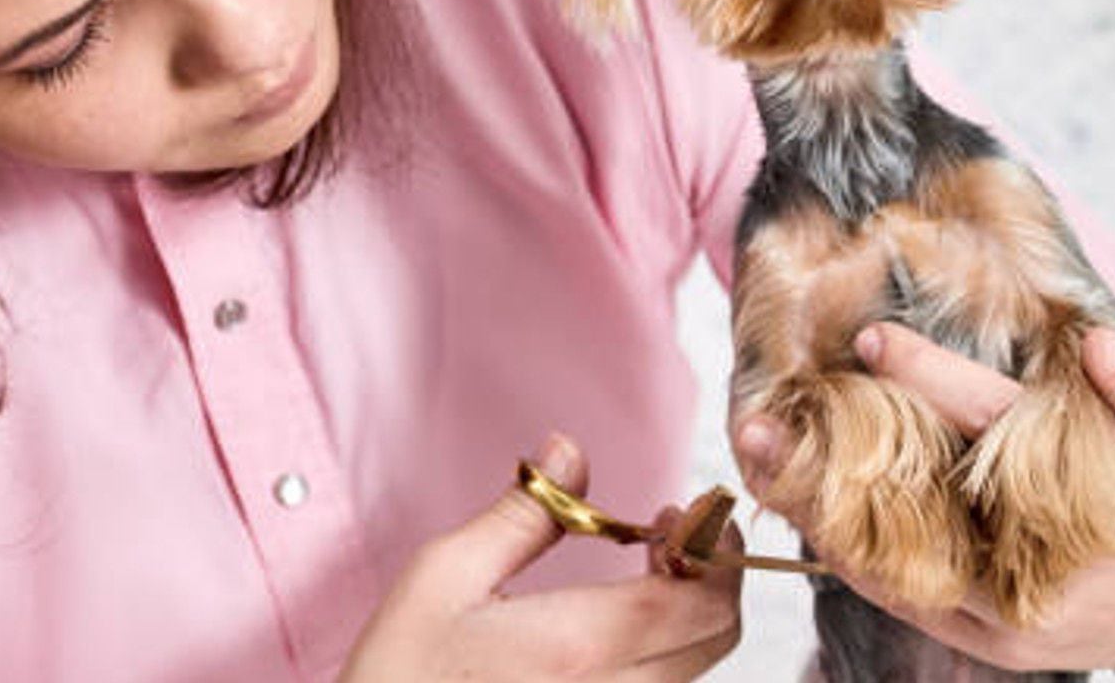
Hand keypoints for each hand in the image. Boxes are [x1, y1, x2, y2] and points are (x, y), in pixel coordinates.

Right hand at [339, 431, 743, 680]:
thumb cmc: (398, 678)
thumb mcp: (444, 577)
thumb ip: (522, 515)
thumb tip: (570, 454)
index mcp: (581, 648)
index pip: (702, 599)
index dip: (716, 549)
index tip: (691, 512)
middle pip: (715, 636)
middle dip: (710, 575)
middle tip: (668, 534)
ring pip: (693, 668)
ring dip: (687, 613)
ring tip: (643, 571)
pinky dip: (663, 650)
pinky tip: (617, 624)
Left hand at [731, 324, 1114, 672]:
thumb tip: (1101, 348)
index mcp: (1085, 488)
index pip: (991, 420)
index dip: (925, 375)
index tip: (869, 339)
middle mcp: (1039, 558)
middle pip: (921, 496)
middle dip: (837, 453)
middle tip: (760, 421)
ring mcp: (1011, 611)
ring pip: (899, 557)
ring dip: (819, 509)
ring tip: (755, 460)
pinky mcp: (993, 641)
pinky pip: (906, 600)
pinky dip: (850, 559)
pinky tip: (799, 517)